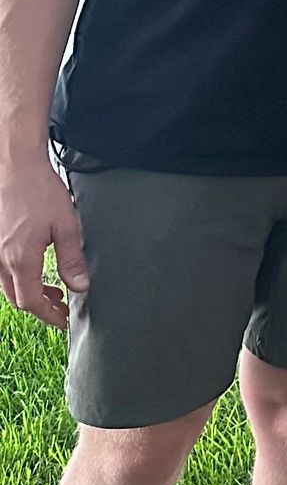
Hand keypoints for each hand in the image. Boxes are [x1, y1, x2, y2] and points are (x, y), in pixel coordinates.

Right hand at [0, 156, 87, 328]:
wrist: (15, 166)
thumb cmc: (39, 190)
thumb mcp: (65, 226)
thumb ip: (72, 260)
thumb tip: (80, 286)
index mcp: (20, 259)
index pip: (31, 303)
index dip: (49, 316)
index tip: (64, 319)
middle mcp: (0, 259)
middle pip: (17, 298)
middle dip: (41, 307)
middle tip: (62, 306)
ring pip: (7, 286)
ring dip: (29, 292)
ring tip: (53, 290)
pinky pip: (1, 270)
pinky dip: (18, 278)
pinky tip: (33, 269)